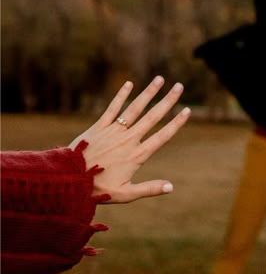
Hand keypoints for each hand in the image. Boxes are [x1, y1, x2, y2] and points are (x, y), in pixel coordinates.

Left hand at [68, 77, 190, 202]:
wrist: (70, 179)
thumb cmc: (98, 189)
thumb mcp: (126, 194)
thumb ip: (149, 188)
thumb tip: (171, 187)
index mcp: (137, 155)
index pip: (162, 136)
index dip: (176, 123)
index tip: (187, 110)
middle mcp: (128, 139)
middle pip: (153, 116)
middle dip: (168, 101)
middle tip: (180, 86)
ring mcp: (114, 131)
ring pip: (135, 108)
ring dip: (148, 93)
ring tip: (160, 79)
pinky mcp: (99, 126)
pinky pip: (112, 108)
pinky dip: (121, 95)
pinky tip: (129, 83)